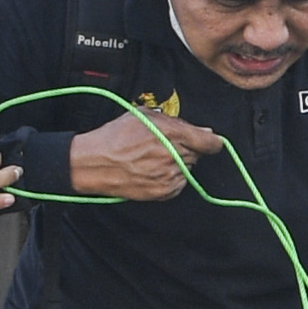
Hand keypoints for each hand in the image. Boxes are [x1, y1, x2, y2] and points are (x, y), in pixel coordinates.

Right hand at [68, 109, 221, 198]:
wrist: (95, 163)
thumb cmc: (116, 136)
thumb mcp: (144, 116)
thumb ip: (176, 122)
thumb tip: (204, 131)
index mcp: (171, 133)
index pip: (209, 142)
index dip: (213, 142)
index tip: (212, 142)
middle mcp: (174, 156)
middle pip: (197, 154)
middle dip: (187, 148)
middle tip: (165, 145)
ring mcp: (170, 176)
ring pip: (188, 168)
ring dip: (178, 163)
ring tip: (154, 158)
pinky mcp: (165, 192)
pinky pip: (179, 183)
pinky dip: (171, 177)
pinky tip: (152, 170)